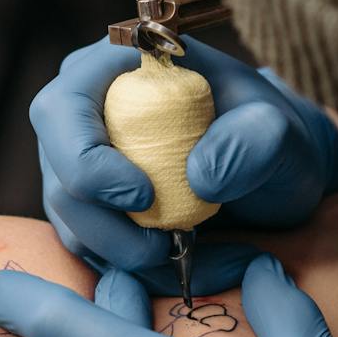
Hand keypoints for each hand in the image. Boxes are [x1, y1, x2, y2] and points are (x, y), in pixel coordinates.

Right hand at [31, 38, 337, 295]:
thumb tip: (200, 175)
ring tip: (185, 254)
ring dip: (124, 254)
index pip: (63, 109)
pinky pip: (91, 250)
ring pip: (71, 223)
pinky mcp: (89, 210)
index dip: (87, 160)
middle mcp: (82, 114)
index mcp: (114, 67)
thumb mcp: (278, 131)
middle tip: (162, 247)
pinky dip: (132, 269)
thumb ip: (253, 140)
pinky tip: (180, 263)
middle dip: (104, 224)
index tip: (143, 196)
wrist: (271, 170)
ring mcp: (79, 165)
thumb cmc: (270, 136)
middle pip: (58, 176)